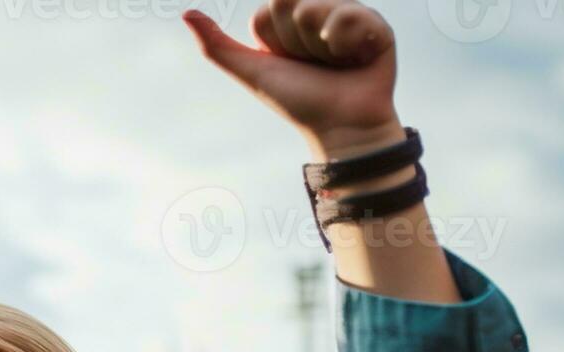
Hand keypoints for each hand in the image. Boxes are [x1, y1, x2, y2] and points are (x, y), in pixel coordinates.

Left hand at [183, 1, 399, 155]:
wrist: (341, 126)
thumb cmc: (298, 101)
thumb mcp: (253, 72)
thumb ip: (217, 46)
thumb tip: (187, 13)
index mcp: (289, 21)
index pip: (270, 8)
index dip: (275, 39)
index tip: (289, 60)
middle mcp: (318, 13)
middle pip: (291, 2)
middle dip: (296, 40)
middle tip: (313, 62)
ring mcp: (347, 16)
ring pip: (319, 7)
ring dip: (322, 45)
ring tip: (337, 62)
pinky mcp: (375, 24)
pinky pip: (352, 14)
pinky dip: (349, 42)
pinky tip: (357, 58)